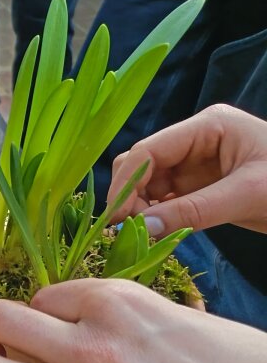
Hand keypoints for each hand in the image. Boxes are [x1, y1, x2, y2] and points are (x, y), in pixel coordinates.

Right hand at [109, 104, 266, 236]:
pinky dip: (156, 216)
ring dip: (140, 208)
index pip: (148, 150)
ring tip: (142, 236)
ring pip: (148, 183)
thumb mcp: (246, 196)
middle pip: (141, 164)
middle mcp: (195, 140)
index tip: (116, 218)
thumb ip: (191, 211)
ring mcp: (196, 163)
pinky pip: (164, 199)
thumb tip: (140, 230)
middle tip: (128, 231)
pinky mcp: (200, 185)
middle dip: (129, 196)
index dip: (126, 183)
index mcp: (207, 126)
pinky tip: (156, 233)